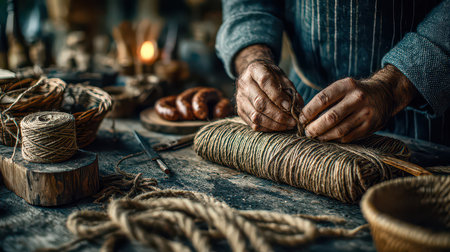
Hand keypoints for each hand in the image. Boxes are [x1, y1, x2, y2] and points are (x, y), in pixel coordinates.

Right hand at [234, 45, 302, 131]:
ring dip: (274, 124)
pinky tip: (278, 127)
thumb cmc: (270, 76)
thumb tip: (298, 106)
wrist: (252, 75)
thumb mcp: (281, 75)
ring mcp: (240, 99)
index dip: (278, 96)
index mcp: (255, 70)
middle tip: (293, 121)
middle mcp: (244, 84)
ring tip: (288, 126)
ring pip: (256, 116)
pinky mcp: (240, 111)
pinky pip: (253, 124)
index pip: (265, 82)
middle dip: (278, 115)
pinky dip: (268, 128)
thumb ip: (290, 89)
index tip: (290, 106)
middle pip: (260, 102)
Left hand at [300, 64, 417, 142]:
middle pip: (330, 117)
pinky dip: (336, 139)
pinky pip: (348, 137)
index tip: (301, 118)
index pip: (322, 99)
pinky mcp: (370, 126)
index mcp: (347, 85)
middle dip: (315, 127)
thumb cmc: (355, 92)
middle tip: (307, 132)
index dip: (308, 111)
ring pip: (339, 130)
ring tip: (315, 136)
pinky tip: (329, 138)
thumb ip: (326, 99)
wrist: (385, 93)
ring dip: (323, 136)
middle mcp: (357, 98)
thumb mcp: (343, 87)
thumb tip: (304, 116)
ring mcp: (366, 113)